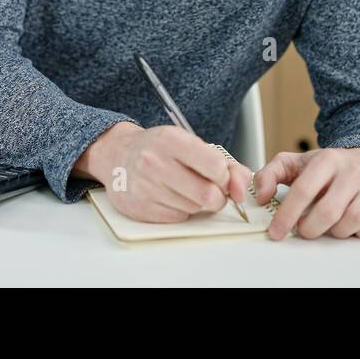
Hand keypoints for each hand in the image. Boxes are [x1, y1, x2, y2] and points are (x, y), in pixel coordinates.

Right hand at [88, 123, 252, 222]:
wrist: (118, 155)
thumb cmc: (159, 149)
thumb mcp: (190, 144)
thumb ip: (225, 164)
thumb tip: (241, 188)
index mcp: (171, 140)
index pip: (215, 166)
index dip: (225, 176)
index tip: (221, 176)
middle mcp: (154, 162)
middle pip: (207, 195)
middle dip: (216, 196)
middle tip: (209, 188)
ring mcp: (145, 187)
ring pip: (193, 209)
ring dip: (197, 204)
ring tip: (184, 188)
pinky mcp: (139, 208)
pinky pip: (177, 218)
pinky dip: (180, 211)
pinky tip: (169, 197)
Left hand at [254, 147, 359, 240]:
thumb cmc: (332, 166)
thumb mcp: (298, 163)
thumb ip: (271, 174)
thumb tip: (260, 195)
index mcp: (327, 159)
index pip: (303, 189)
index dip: (287, 214)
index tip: (276, 231)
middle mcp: (353, 171)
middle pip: (328, 211)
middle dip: (311, 228)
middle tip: (305, 230)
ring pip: (352, 222)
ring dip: (335, 231)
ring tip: (330, 224)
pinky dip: (359, 232)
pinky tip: (352, 224)